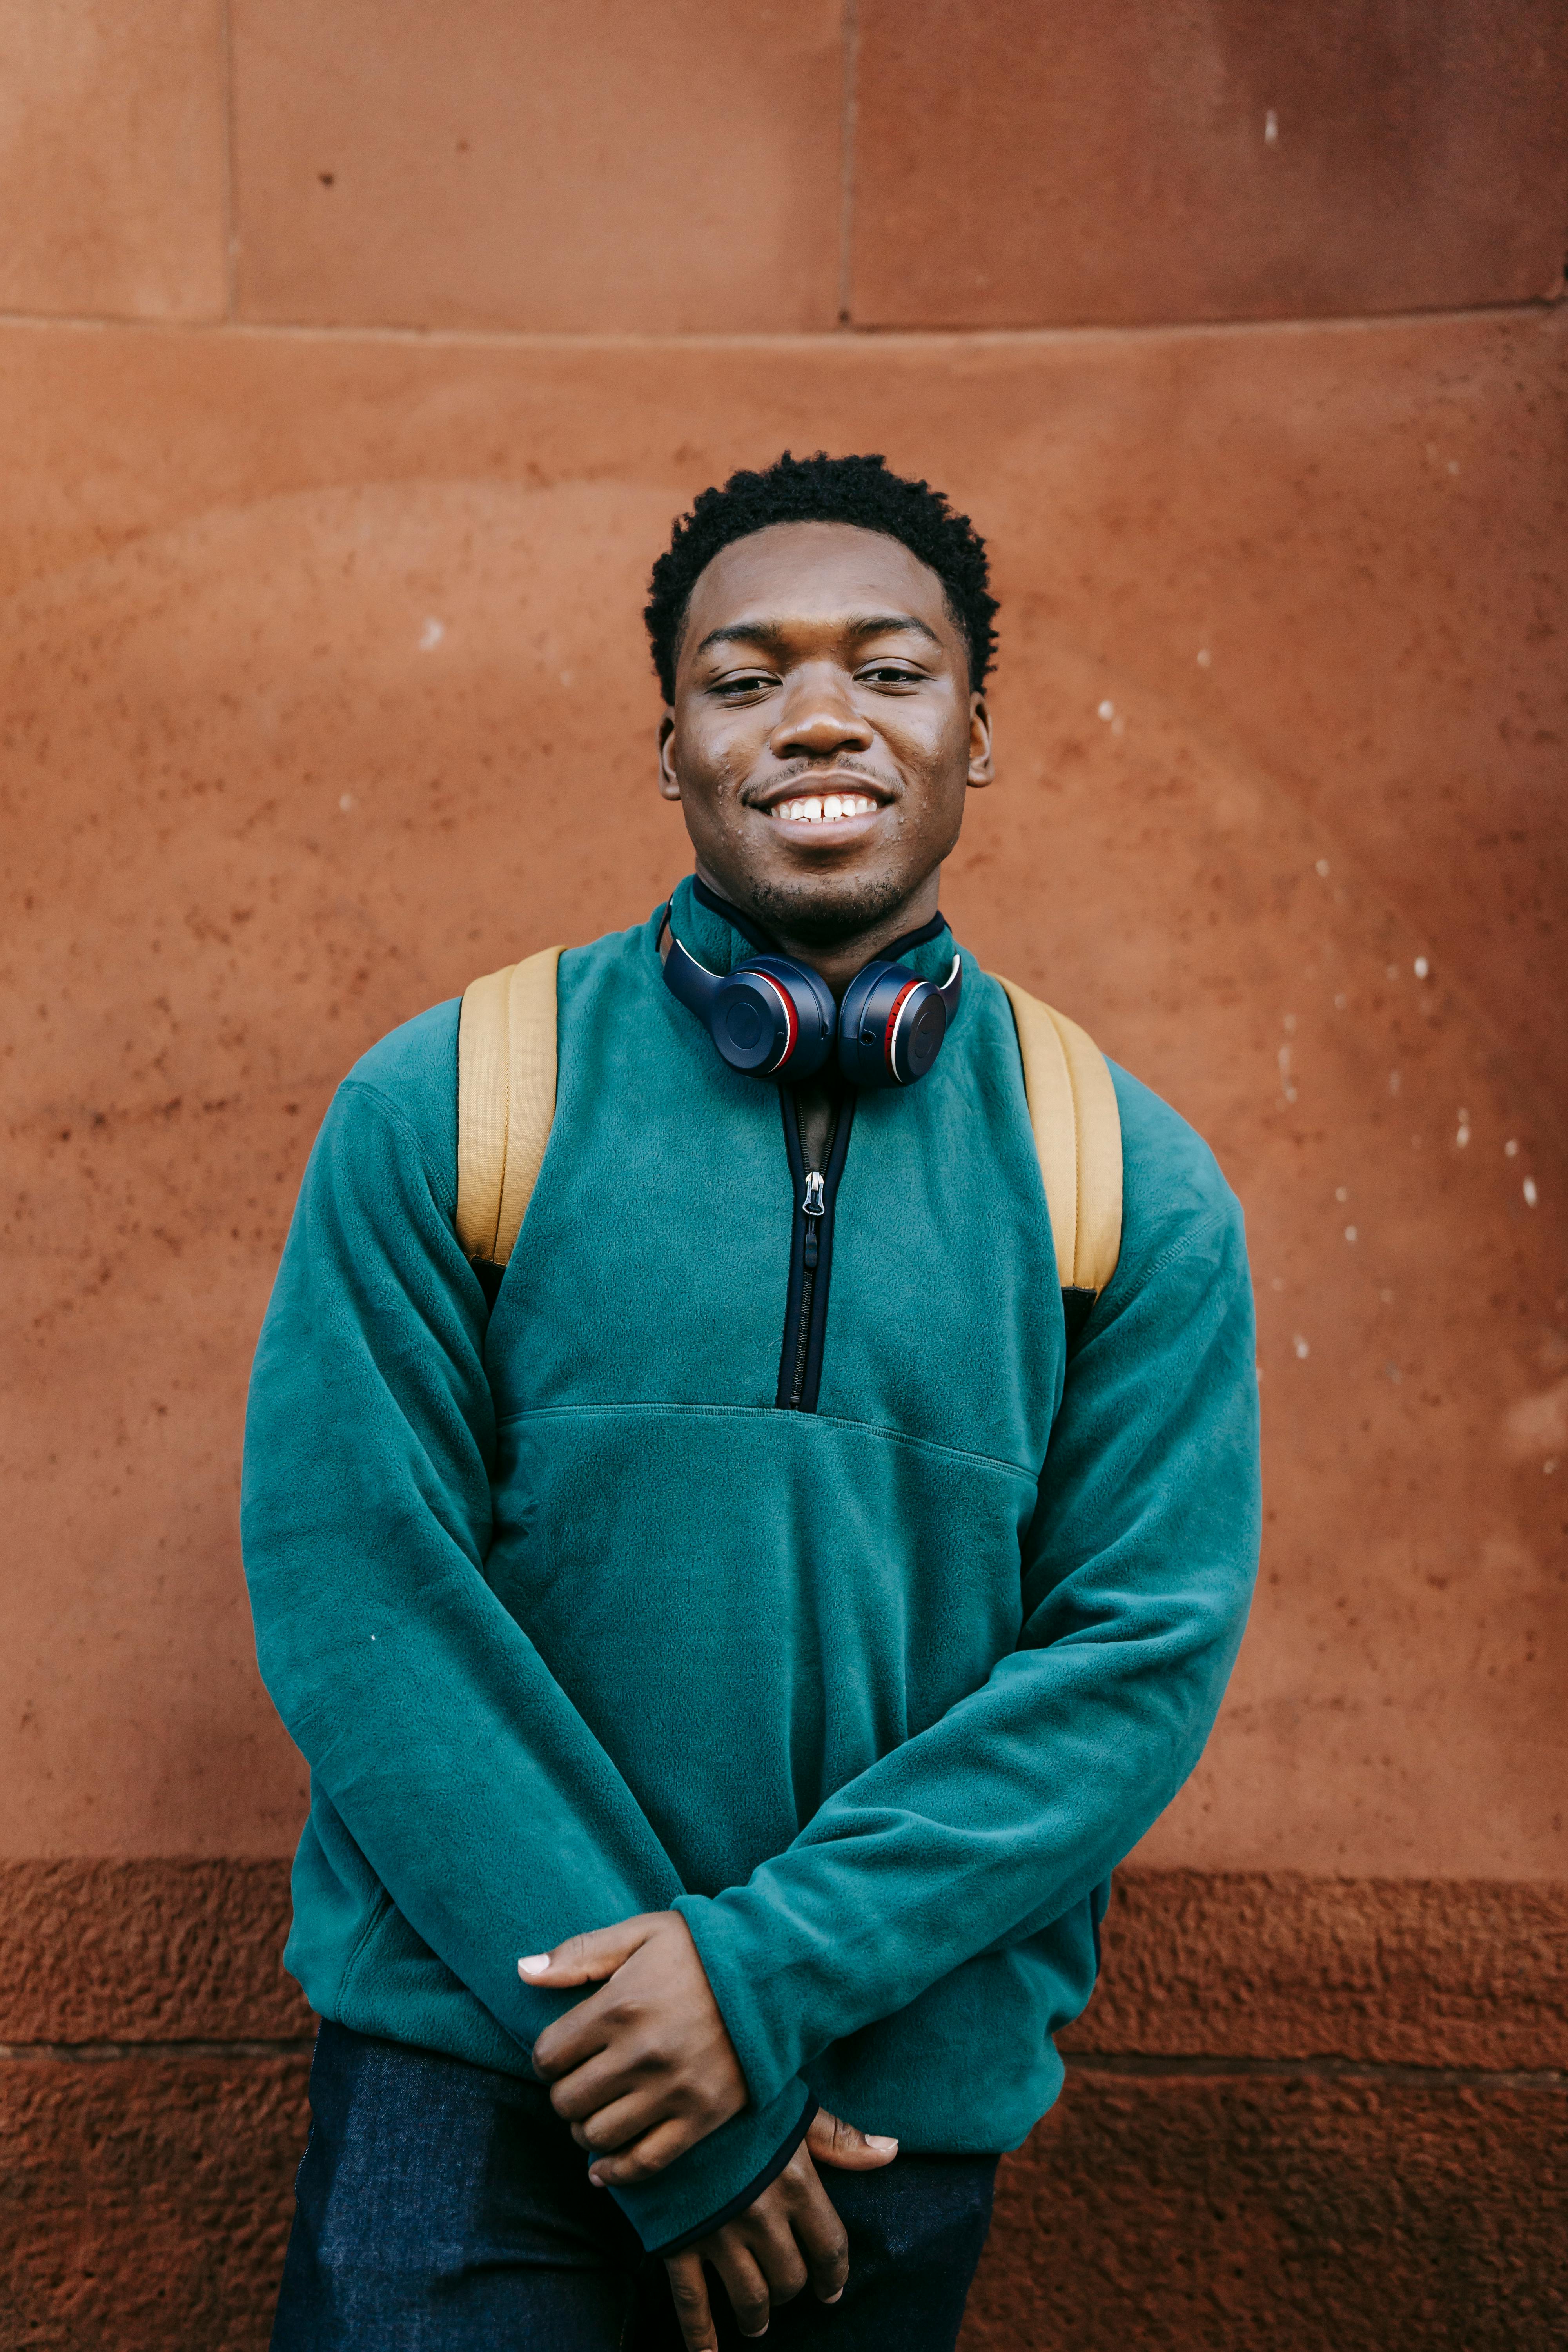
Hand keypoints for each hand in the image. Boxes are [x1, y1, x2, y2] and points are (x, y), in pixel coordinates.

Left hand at [523, 1911, 746, 2183]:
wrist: (774, 1974)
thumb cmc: (701, 1950)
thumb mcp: (640, 1933)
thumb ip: (580, 1953)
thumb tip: (522, 1971)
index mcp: (620, 2006)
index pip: (548, 2055)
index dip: (547, 2058)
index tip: (562, 2053)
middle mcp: (641, 2054)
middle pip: (568, 2100)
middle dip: (563, 2094)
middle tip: (579, 2082)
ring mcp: (672, 2091)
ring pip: (598, 2136)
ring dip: (585, 2130)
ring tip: (596, 2112)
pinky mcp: (700, 2118)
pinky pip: (644, 2163)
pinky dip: (616, 2172)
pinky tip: (604, 2167)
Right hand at [663, 2109, 898, 2347]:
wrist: (667, 2090)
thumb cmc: (738, 2101)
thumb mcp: (793, 2110)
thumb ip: (839, 2139)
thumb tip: (892, 2150)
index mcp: (795, 2183)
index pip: (830, 2248)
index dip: (835, 2276)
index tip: (831, 2291)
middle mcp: (761, 2215)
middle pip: (790, 2279)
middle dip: (792, 2291)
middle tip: (788, 2294)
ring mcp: (718, 2233)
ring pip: (751, 2298)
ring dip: (757, 2317)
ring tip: (757, 2323)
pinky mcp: (678, 2242)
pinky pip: (692, 2303)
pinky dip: (701, 2337)